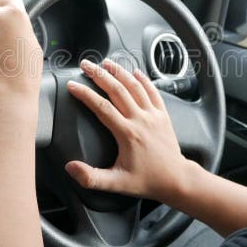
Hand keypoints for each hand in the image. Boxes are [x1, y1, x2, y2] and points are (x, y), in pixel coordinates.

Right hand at [65, 58, 190, 202]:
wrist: (176, 179)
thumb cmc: (146, 181)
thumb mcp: (116, 183)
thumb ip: (91, 177)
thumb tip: (70, 167)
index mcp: (127, 133)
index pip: (101, 107)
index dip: (85, 94)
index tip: (72, 85)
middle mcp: (140, 120)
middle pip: (117, 90)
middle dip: (99, 74)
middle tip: (85, 65)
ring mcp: (153, 115)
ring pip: (135, 86)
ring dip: (120, 72)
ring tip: (106, 62)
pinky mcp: (163, 115)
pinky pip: (153, 92)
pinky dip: (144, 80)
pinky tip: (135, 72)